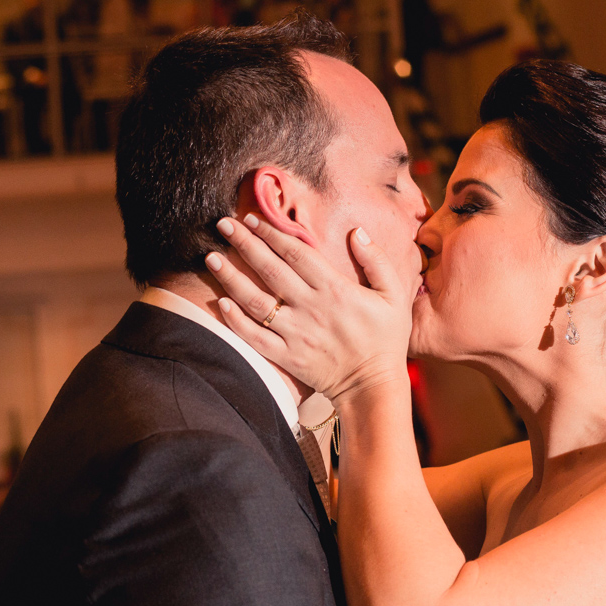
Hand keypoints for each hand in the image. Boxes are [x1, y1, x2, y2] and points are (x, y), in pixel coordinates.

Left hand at [206, 214, 412, 400]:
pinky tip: (220, 303)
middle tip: (223, 225)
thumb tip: (357, 233)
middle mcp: (310, 308)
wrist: (374, 387)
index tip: (252, 218)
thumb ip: (377, 262)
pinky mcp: (286, 357)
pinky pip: (254, 336)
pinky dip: (235, 320)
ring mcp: (295, 333)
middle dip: (244, 244)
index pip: (295, 253)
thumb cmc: (386, 339)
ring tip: (211, 259)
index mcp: (335, 289)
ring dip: (231, 278)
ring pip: (255, 301)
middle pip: (269, 270)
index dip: (271, 233)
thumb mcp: (394, 296)